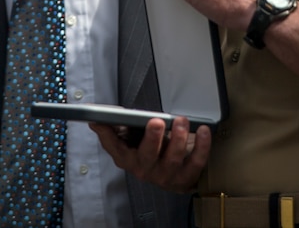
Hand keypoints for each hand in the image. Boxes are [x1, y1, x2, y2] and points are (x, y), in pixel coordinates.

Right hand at [89, 116, 210, 193]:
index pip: (113, 147)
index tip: (104, 120)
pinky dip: (201, 146)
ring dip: (178, 138)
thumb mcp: (131, 135)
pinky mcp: (185, 178)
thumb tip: (95, 120)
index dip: (108, 135)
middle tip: (156, 121)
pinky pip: (195, 163)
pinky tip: (202, 131)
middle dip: (152, 138)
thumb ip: (114, 127)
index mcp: (127, 158)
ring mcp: (165, 176)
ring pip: (172, 160)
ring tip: (181, 121)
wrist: (174, 167)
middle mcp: (144, 170)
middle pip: (146, 156)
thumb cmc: (151, 147)